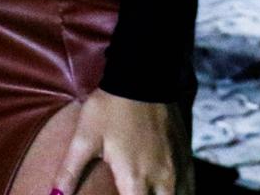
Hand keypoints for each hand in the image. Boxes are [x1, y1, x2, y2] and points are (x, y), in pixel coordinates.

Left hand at [50, 89, 189, 194]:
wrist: (143, 76)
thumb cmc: (110, 108)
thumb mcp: (84, 139)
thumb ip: (69, 173)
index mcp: (134, 181)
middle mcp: (161, 180)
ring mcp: (176, 167)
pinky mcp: (185, 154)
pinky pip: (190, 187)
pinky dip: (183, 194)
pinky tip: (173, 193)